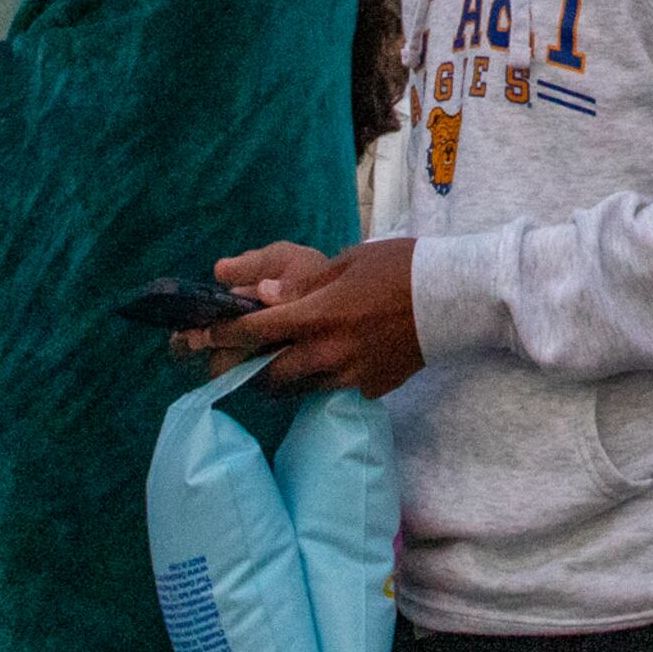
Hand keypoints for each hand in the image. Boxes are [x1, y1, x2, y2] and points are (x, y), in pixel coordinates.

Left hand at [215, 236, 423, 395]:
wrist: (453, 299)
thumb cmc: (401, 267)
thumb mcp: (348, 262)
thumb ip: (302, 285)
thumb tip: (260, 297)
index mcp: (320, 316)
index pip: (258, 332)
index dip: (223, 336)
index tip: (199, 338)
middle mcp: (329, 353)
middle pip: (268, 375)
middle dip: (242, 370)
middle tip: (226, 363)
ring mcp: (350, 376)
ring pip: (296, 388)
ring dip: (276, 378)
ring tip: (267, 364)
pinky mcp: (369, 388)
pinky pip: (329, 389)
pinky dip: (315, 378)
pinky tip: (319, 362)